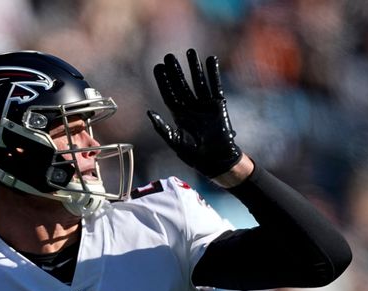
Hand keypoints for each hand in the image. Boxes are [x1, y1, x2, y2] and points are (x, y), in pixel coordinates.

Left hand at [147, 49, 241, 177]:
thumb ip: (162, 127)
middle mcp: (191, 108)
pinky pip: (215, 86)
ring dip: (193, 67)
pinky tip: (210, 60)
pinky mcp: (218, 105)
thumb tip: (149, 113)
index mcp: (179, 115)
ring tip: (190, 52)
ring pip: (197, 82)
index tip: (157, 67)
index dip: (163, 81)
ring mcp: (204, 105)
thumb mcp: (175, 142)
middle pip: (181, 85)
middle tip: (168, 56)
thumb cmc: (195, 155)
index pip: (169, 94)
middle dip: (175, 70)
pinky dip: (213, 73)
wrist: (216, 160)